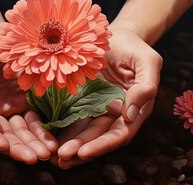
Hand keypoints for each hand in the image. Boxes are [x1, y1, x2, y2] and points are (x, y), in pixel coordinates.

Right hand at [0, 28, 57, 163]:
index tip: (3, 144)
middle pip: (1, 134)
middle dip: (17, 148)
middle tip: (32, 156)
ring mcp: (7, 108)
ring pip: (19, 133)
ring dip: (32, 144)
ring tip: (46, 152)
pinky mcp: (24, 103)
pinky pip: (33, 121)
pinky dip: (42, 132)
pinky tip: (52, 141)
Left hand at [51, 28, 161, 167]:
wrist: (116, 35)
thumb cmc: (135, 47)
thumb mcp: (148, 62)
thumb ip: (145, 88)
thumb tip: (130, 115)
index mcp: (133, 110)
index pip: (118, 134)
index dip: (101, 145)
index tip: (83, 152)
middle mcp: (113, 113)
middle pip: (96, 137)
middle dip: (79, 149)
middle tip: (61, 158)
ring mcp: (95, 106)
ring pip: (81, 131)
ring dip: (68, 144)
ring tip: (52, 156)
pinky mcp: (79, 97)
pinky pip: (68, 115)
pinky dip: (59, 127)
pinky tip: (45, 136)